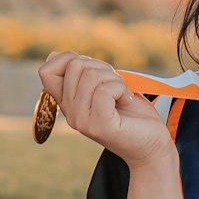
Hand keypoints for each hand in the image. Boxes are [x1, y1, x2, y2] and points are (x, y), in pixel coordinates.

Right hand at [37, 51, 175, 167]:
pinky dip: (121, 89)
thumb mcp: (103, 86)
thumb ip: (83, 73)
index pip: (46, 71)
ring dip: (114, 79)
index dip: (68, 59)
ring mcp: (82, 121)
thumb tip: (56, 54)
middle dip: (101, 67)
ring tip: (122, 95)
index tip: (93, 70)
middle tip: (115, 85)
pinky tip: (126, 101)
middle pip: (75, 66)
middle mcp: (70, 113)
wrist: (152, 144)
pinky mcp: (100, 126)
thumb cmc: (131, 113)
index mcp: (68, 102)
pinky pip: (104, 90)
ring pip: (91, 76)